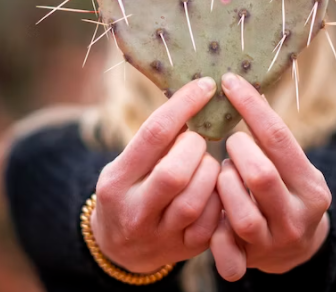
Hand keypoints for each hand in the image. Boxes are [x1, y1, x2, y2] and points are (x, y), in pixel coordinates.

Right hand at [92, 77, 222, 273]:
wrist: (120, 249)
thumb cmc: (130, 191)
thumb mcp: (126, 165)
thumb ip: (155, 141)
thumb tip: (195, 96)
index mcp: (116, 182)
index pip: (153, 135)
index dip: (184, 106)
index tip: (205, 86)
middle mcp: (135, 212)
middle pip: (174, 173)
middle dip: (195, 148)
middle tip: (197, 141)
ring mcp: (160, 235)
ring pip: (196, 200)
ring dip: (210, 173)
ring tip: (205, 165)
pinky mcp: (185, 249)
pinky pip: (212, 222)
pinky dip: (220, 198)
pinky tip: (215, 188)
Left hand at [210, 72, 331, 280]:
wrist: (295, 248)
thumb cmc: (285, 190)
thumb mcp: (291, 166)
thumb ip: (270, 140)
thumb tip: (239, 84)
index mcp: (311, 186)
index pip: (278, 138)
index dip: (251, 107)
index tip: (229, 82)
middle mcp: (298, 216)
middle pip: (260, 175)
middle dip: (237, 152)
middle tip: (231, 142)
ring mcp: (274, 242)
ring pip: (240, 212)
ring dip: (224, 186)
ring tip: (224, 175)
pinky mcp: (251, 262)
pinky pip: (226, 249)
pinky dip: (214, 231)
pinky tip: (212, 211)